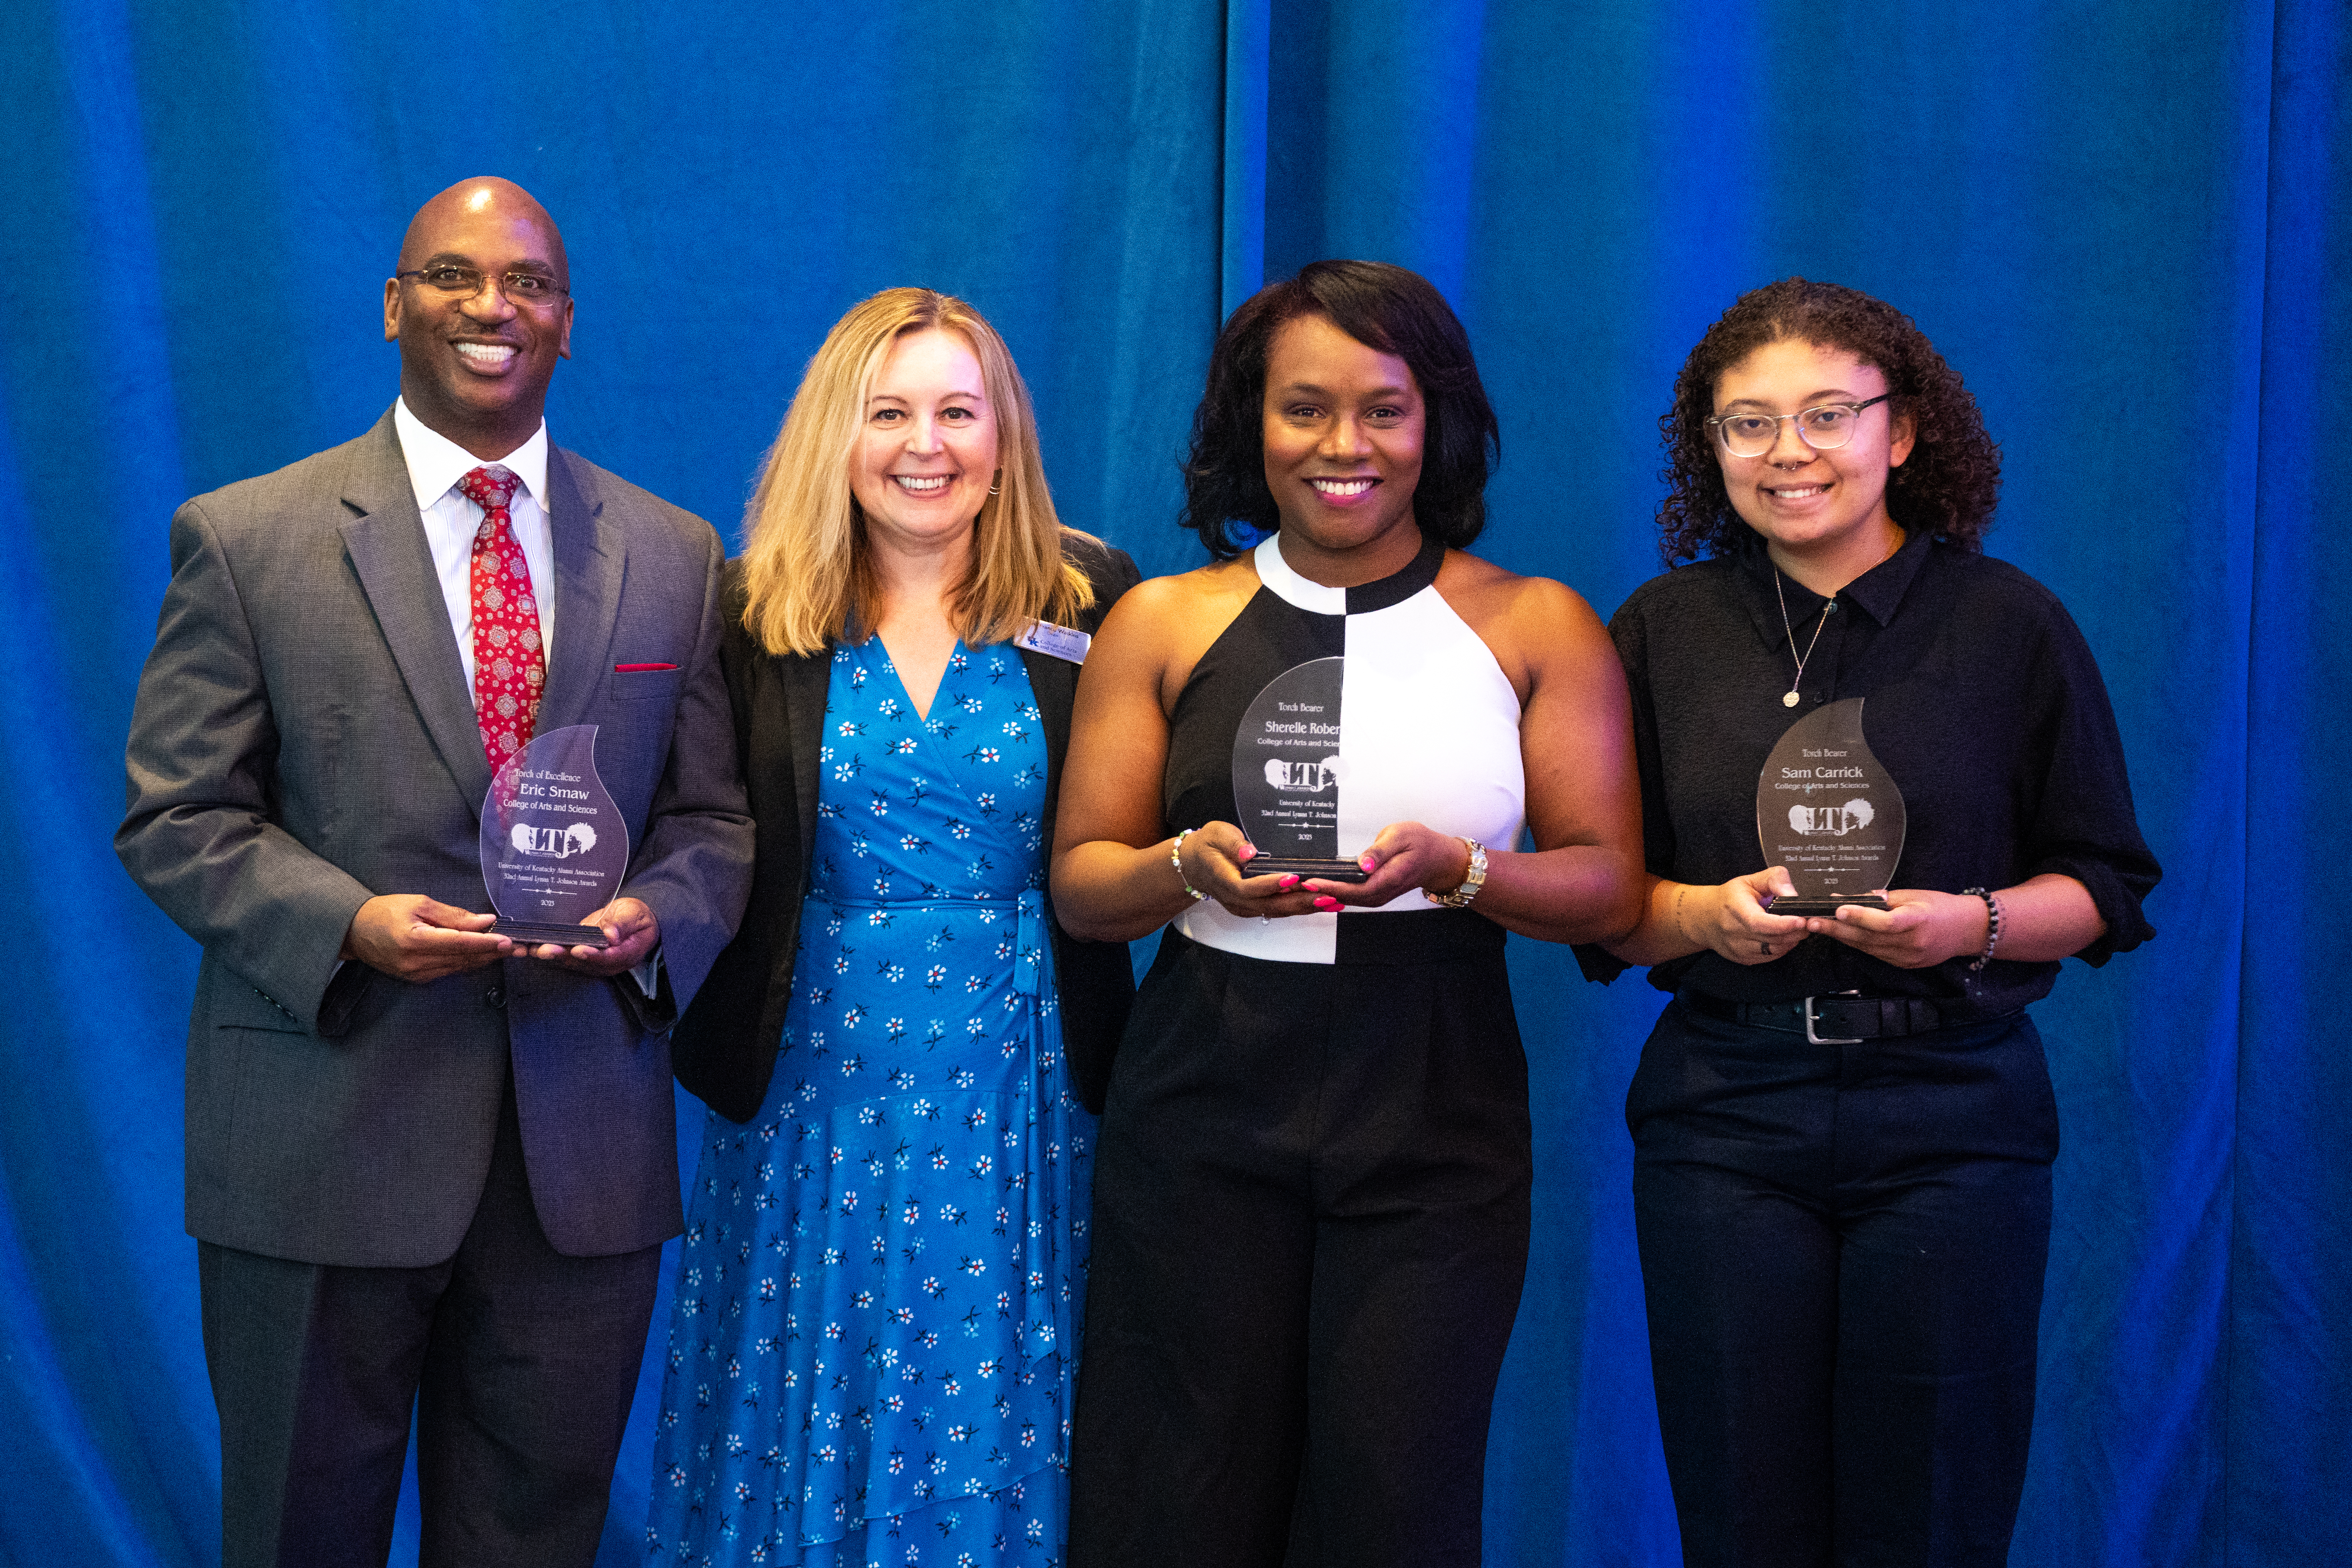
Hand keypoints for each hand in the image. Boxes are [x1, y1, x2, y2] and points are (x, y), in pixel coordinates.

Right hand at [342, 895, 511, 981]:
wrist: (355, 932)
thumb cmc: (385, 912)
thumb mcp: (419, 904)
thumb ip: (454, 916)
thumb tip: (485, 922)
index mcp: (414, 941)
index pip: (459, 944)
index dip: (486, 943)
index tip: (509, 941)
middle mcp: (416, 963)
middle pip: (464, 959)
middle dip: (492, 953)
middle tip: (520, 946)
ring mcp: (416, 974)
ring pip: (459, 967)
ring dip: (484, 959)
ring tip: (508, 950)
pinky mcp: (417, 979)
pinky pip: (450, 971)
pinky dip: (467, 962)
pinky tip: (483, 954)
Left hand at [524, 896, 660, 975]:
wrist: (636, 922)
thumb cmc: (637, 917)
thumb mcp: (636, 915)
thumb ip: (624, 924)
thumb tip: (611, 936)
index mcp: (626, 954)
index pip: (608, 958)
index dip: (592, 956)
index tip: (578, 950)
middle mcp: (609, 963)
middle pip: (585, 963)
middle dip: (563, 956)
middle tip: (545, 949)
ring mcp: (595, 962)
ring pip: (573, 962)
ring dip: (553, 956)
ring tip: (535, 949)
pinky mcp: (583, 956)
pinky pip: (567, 958)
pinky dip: (552, 953)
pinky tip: (535, 948)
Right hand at [1178, 822, 1323, 920]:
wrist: (1193, 865)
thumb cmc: (1207, 846)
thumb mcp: (1216, 834)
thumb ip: (1233, 843)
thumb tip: (1250, 853)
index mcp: (1224, 880)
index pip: (1248, 888)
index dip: (1272, 885)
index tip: (1295, 878)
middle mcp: (1235, 899)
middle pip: (1269, 905)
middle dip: (1300, 902)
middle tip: (1326, 895)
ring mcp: (1243, 907)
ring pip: (1275, 911)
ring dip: (1304, 908)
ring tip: (1330, 902)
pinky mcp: (1251, 908)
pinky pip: (1276, 910)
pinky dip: (1298, 908)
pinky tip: (1317, 903)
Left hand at [1305, 822, 1470, 910]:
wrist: (1436, 859)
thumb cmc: (1420, 843)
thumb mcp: (1402, 836)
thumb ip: (1380, 851)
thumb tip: (1363, 864)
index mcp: (1390, 878)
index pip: (1357, 889)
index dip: (1332, 887)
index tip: (1311, 882)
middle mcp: (1383, 893)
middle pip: (1347, 898)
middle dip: (1321, 893)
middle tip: (1295, 884)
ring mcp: (1378, 896)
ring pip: (1347, 900)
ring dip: (1324, 894)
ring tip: (1300, 885)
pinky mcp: (1374, 894)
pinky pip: (1352, 896)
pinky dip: (1334, 892)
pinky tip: (1318, 885)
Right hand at [1679, 868, 1810, 965]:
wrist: (1705, 918)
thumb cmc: (1730, 898)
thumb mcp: (1751, 879)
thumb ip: (1775, 880)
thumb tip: (1792, 894)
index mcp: (1734, 907)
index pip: (1758, 922)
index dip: (1782, 924)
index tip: (1800, 920)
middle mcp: (1733, 931)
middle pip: (1771, 938)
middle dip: (1795, 931)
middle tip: (1807, 921)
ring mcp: (1737, 948)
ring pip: (1773, 950)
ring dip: (1791, 940)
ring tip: (1796, 927)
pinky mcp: (1742, 959)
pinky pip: (1770, 957)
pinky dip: (1782, 948)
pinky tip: (1783, 936)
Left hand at [1802, 888, 1988, 968]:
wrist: (1967, 930)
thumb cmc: (1941, 907)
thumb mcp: (1915, 895)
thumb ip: (1884, 899)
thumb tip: (1854, 898)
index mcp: (1918, 921)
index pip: (1885, 922)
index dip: (1860, 917)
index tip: (1838, 910)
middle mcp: (1912, 944)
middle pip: (1869, 938)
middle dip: (1837, 929)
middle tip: (1812, 921)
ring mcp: (1908, 958)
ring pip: (1868, 948)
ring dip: (1842, 938)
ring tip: (1819, 927)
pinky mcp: (1904, 965)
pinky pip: (1875, 954)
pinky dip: (1859, 944)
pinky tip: (1842, 936)